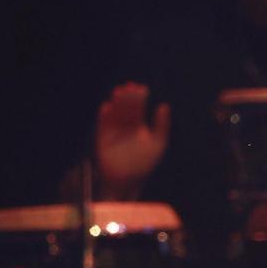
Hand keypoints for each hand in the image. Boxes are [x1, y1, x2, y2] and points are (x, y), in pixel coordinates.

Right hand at [95, 82, 170, 198]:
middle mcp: (124, 125)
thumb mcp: (158, 143)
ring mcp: (113, 130)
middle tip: (128, 87)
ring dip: (115, 103)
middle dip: (126, 97)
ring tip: (118, 92)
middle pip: (125, 107)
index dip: (139, 97)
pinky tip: (107, 108)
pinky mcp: (102, 138)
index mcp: (138, 124)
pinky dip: (104, 116)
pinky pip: (102, 125)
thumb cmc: (145, 163)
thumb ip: (162, 125)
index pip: (138, 107)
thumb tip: (164, 105)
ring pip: (114, 113)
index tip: (141, 87)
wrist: (129, 180)